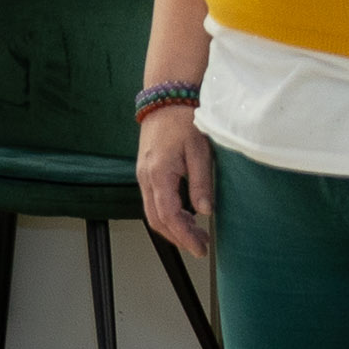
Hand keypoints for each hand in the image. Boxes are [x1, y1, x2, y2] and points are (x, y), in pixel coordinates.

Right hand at [137, 105, 213, 256]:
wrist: (165, 100)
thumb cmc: (183, 121)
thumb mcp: (200, 151)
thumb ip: (201, 183)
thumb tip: (205, 211)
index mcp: (159, 174)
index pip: (168, 215)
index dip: (184, 235)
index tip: (200, 248)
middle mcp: (146, 178)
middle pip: (156, 219)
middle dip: (178, 237)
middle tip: (200, 246)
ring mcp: (143, 175)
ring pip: (153, 212)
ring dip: (173, 227)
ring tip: (197, 233)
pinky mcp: (147, 172)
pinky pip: (153, 201)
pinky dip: (168, 214)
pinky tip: (186, 215)